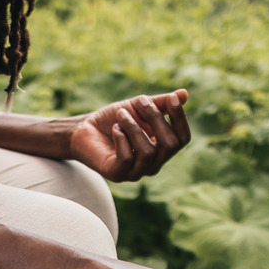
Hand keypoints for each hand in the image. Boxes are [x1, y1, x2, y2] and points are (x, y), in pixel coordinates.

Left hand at [67, 90, 192, 182]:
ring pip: (148, 151)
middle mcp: (153, 164)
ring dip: (133, 127)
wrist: (84, 129)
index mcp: (162, 149)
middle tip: (139, 101)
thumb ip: (160, 103)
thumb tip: (184, 94)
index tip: (172, 99)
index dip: (180, 119)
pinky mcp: (117, 174)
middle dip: (156, 119)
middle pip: (169, 145)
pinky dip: (121, 138)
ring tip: (121, 115)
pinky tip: (114, 129)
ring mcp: (136, 172)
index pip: (182, 139)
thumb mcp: (139, 107)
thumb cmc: (114, 119)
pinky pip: (127, 158)